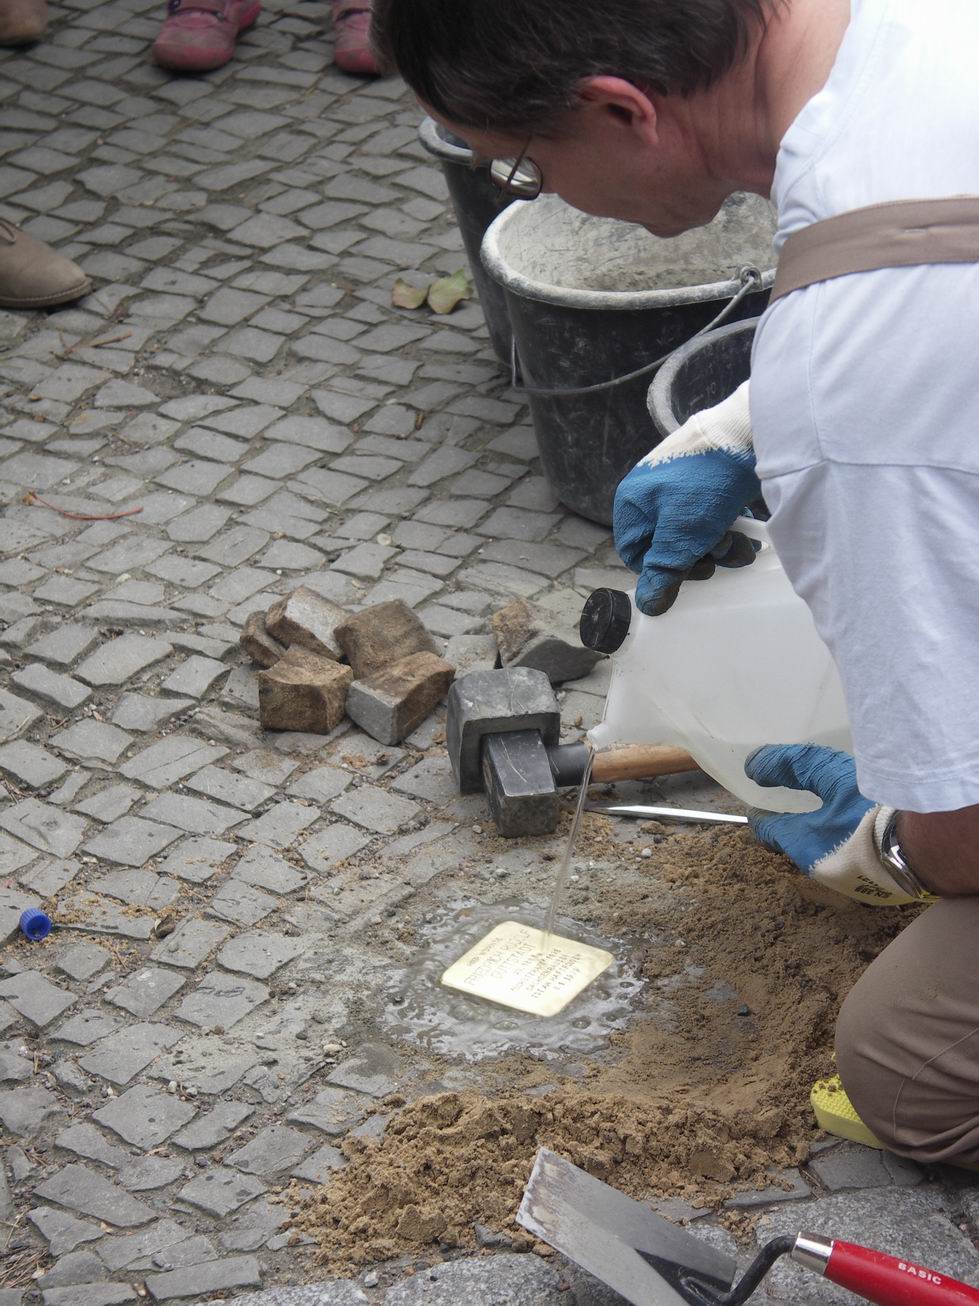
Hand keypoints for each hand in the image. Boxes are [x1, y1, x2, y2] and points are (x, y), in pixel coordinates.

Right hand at [613, 381, 760, 615]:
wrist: (749, 430)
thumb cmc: (706, 483)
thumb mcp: (682, 534)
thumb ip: (663, 571)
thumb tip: (647, 606)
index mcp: (632, 503)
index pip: (635, 554)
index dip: (663, 570)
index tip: (691, 572)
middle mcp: (651, 493)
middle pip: (668, 545)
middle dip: (699, 556)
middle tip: (722, 554)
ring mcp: (680, 484)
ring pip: (694, 532)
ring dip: (720, 545)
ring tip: (742, 542)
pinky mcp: (707, 478)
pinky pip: (712, 515)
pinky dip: (729, 526)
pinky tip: (748, 528)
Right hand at [745, 744, 915, 905]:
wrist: (917, 858)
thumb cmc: (856, 843)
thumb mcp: (808, 843)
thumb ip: (779, 831)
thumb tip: (757, 820)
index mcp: (833, 774)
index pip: (796, 760)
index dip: (772, 764)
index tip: (751, 769)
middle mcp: (854, 775)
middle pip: (818, 767)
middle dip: (792, 771)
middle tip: (767, 776)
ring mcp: (873, 792)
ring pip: (836, 781)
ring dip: (812, 785)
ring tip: (794, 795)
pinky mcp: (887, 809)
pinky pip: (849, 796)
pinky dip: (830, 799)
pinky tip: (826, 812)